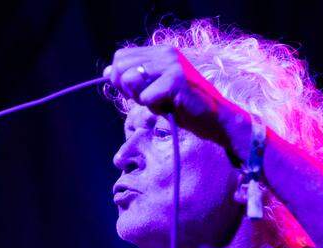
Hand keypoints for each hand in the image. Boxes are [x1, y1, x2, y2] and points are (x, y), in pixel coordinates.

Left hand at [104, 46, 244, 151]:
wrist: (215, 119)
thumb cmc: (184, 107)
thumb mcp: (154, 90)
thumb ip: (133, 79)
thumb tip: (106, 72)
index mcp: (160, 52)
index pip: (121, 57)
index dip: (119, 79)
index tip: (136, 93)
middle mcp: (166, 53)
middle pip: (120, 67)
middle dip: (126, 89)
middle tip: (148, 99)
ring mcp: (172, 65)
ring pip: (130, 80)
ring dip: (141, 98)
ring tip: (161, 102)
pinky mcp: (177, 80)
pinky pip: (146, 97)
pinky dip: (155, 108)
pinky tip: (172, 107)